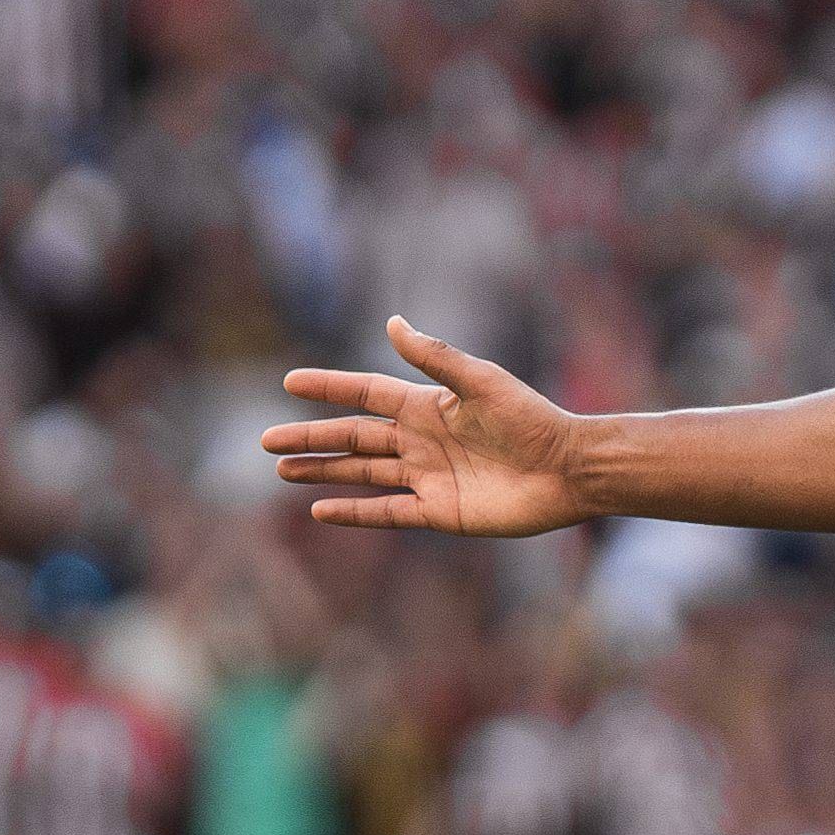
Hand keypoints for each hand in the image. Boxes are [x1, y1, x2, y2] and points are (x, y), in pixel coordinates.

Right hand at [263, 317, 591, 537]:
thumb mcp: (481, 382)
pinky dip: (354, 512)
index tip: (290, 382)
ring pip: (362, 473)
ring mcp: (428, 477)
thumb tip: (392, 322)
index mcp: (429, 405)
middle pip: (353, 437)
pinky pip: (386, 512)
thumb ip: (435, 357)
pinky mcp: (439, 511)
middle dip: (311, 437)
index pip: (366, 394)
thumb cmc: (532, 420)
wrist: (569, 470)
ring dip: (322, 471)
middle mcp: (422, 441)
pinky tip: (320, 511)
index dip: (330, 387)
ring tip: (282, 470)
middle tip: (265, 440)